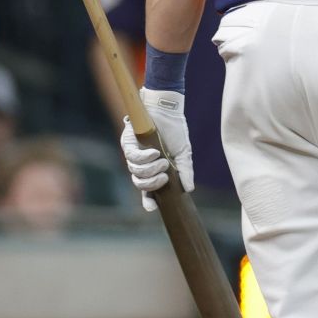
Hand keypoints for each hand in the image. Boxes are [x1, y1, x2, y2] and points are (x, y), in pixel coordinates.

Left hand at [120, 87, 192, 211]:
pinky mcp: (128, 143)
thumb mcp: (184, 153)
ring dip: (150, 169)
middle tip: (165, 176)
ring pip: (135, 172)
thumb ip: (185, 171)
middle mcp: (142, 164)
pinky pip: (132, 158)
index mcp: (154, 169)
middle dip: (152, 184)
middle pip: (139, 184)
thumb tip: (189, 190)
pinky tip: (154, 153)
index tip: (152, 208)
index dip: (148, 200)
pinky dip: (144, 158)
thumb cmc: (175, 130)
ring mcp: (133, 154)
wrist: (167, 110)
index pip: (148, 189)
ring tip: (162, 160)